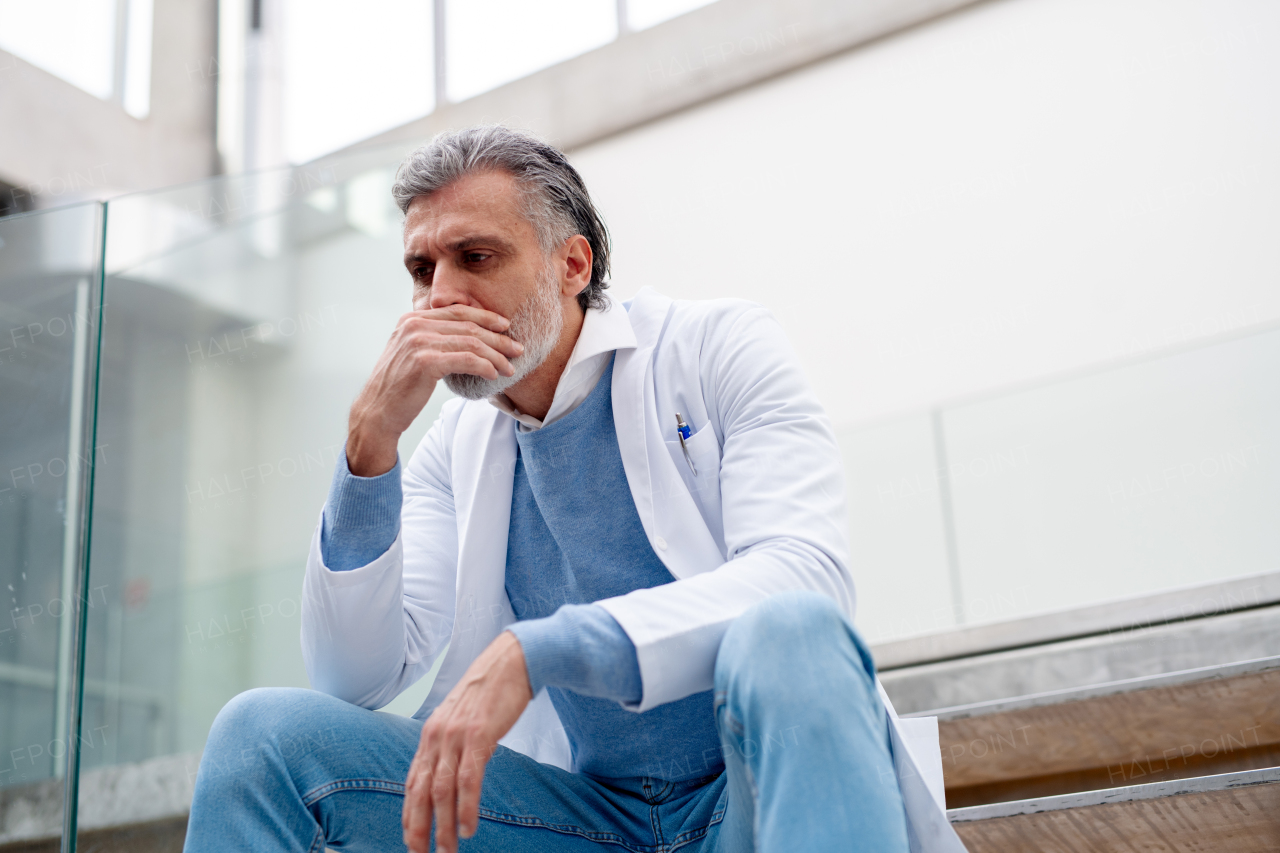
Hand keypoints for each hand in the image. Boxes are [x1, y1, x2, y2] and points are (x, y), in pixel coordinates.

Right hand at [347, 305, 523, 475]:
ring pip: (471, 343)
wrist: (377, 412)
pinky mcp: (425, 362)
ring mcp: (418, 342)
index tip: (505, 326)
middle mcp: (414, 325)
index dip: (485, 317)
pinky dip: (484, 366)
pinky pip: (466, 360)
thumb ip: (433, 339)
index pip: (457, 311)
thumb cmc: (399, 387)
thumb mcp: (413, 354)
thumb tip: (467, 338)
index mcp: (412, 319)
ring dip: (496, 356)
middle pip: (468, 326)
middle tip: (517, 349)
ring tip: (510, 367)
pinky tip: (493, 375)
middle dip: (497, 338)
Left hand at [402, 631, 532, 852]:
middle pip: (420, 791)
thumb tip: (449, 769)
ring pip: (442, 791)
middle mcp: (436, 736)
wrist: (511, 660)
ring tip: (447, 851)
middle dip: (418, 828)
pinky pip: (468, 780)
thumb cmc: (490, 691)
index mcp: (431, 734)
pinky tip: (469, 828)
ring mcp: (456, 736)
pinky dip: (467, 808)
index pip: (412, 781)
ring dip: (443, 826)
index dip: (410, 813)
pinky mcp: (478, 736)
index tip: (411, 839)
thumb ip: (451, 743)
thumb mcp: (460, 717)